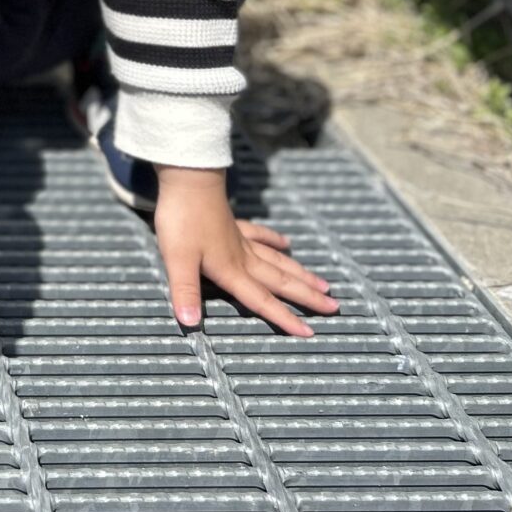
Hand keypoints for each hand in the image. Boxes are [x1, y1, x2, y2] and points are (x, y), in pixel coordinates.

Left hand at [154, 167, 338, 336]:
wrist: (187, 179)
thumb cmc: (181, 220)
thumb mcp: (177, 260)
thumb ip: (186, 292)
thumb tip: (191, 324)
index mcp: (231, 270)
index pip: (261, 300)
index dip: (284, 318)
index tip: (310, 332)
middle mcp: (242, 257)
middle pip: (280, 281)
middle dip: (306, 297)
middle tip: (334, 307)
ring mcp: (240, 238)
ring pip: (277, 260)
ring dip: (299, 273)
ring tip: (323, 284)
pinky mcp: (234, 222)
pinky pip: (260, 234)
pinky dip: (274, 240)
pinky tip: (287, 242)